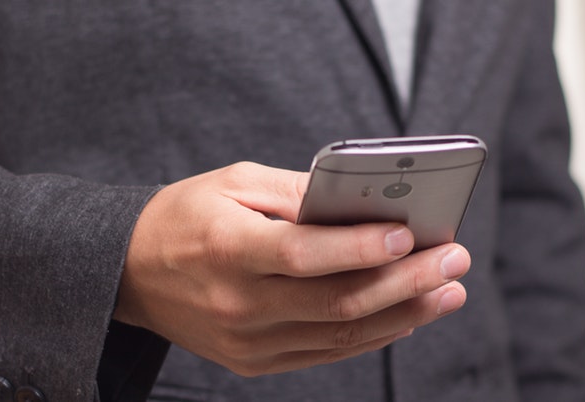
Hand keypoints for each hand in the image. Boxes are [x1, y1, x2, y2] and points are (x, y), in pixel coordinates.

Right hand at [113, 162, 469, 375]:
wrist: (130, 273)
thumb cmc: (186, 215)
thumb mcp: (233, 182)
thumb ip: (298, 194)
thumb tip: (363, 203)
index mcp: (227, 248)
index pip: (302, 254)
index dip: (359, 248)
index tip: (411, 236)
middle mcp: (238, 304)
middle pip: (336, 302)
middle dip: (406, 282)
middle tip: (454, 259)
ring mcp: (248, 342)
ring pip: (341, 335)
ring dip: (404, 313)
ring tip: (448, 291)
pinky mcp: (255, 362)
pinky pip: (326, 353)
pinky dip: (373, 335)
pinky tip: (409, 315)